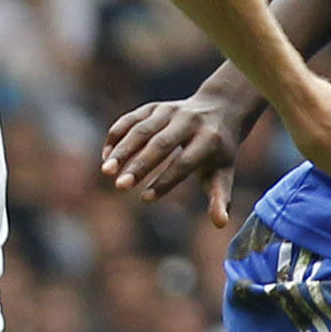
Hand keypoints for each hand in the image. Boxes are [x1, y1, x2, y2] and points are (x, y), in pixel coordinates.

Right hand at [101, 87, 261, 225]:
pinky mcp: (154, 107)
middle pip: (161, 144)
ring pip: (141, 130)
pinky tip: (106, 156)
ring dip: (122, 150)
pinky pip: (130, 120)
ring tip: (106, 171)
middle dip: (139, 166)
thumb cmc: (219, 151)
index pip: (185, 162)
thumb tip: (220, 224)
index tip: (146, 198)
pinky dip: (116, 136)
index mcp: (209, 139)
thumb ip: (220, 198)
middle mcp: (189, 121)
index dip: (166, 180)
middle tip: (120, 186)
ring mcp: (170, 110)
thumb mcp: (224, 173)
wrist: (221, 108)